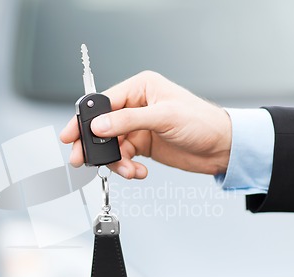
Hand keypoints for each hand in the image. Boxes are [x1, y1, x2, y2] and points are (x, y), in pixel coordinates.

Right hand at [60, 71, 231, 178]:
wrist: (221, 148)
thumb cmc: (202, 122)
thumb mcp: (164, 117)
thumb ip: (128, 121)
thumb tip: (99, 125)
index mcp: (141, 88)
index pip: (104, 102)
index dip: (85, 119)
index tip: (72, 134)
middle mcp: (137, 106)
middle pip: (103, 125)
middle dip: (94, 144)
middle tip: (82, 158)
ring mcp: (139, 127)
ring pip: (112, 145)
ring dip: (116, 161)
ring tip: (128, 170)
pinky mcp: (143, 145)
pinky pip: (124, 157)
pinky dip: (127, 167)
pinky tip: (138, 171)